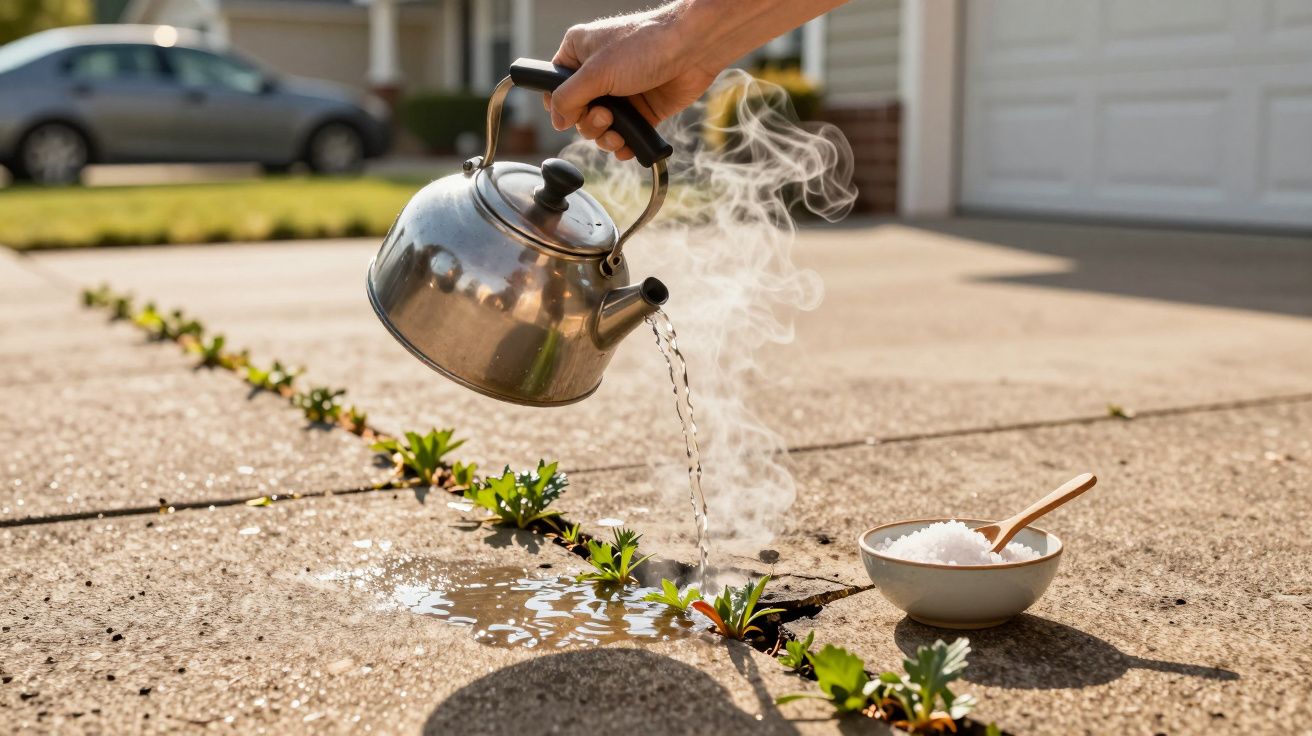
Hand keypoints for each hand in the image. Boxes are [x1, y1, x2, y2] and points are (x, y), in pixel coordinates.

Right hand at [544, 7, 719, 160]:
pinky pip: (625, 136)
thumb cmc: (644, 46)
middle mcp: (598, 73)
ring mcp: (621, 93)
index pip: (555, 87)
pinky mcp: (642, 110)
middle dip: (589, 123)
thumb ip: (568, 98)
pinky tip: (629, 145)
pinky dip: (624, 145)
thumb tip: (557, 120)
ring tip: (618, 130)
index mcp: (579, 52)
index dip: (561, 106)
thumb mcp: (596, 71)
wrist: (693, 48)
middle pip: (577, 114)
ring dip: (606, 137)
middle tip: (605, 115)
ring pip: (600, 129)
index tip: (573, 112)